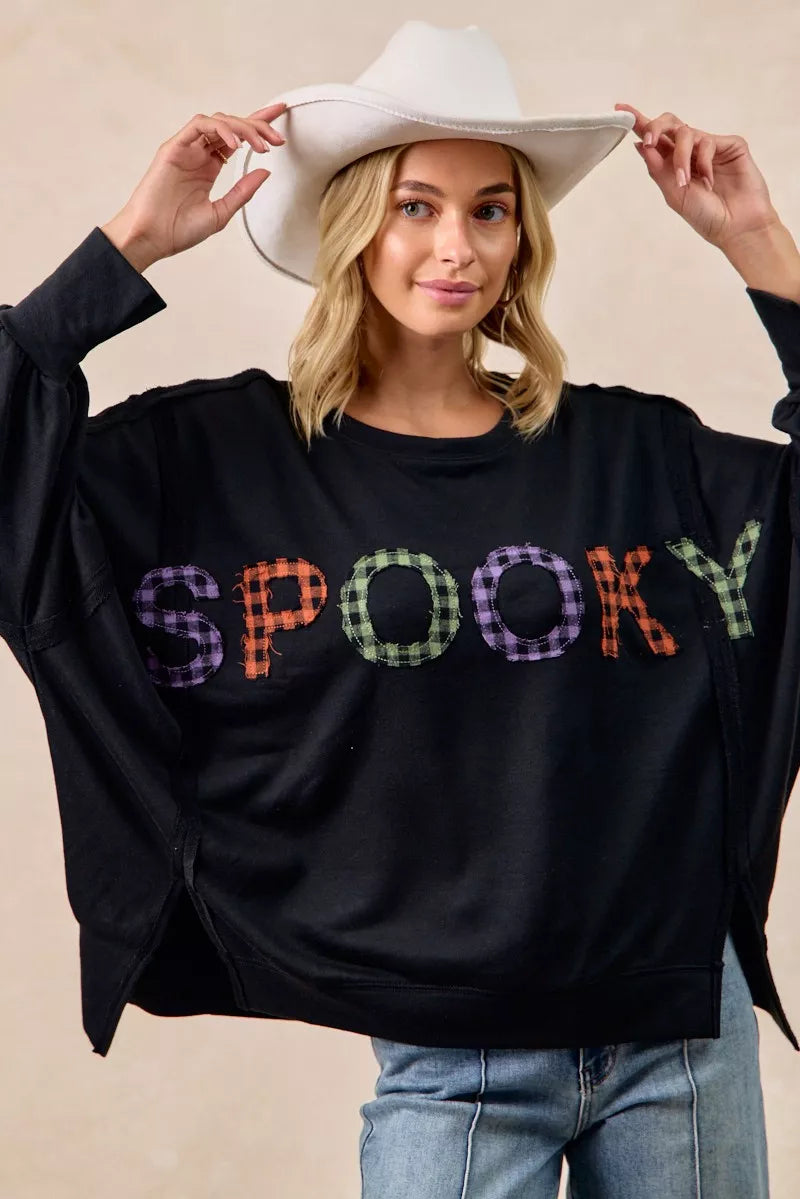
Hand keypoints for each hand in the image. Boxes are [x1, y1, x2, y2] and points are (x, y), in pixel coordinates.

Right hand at [100, 104, 287, 270]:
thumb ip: (243, 191)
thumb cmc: (179, 230)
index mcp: (209, 167)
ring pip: (218, 122)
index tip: (281, 118)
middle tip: (278, 139)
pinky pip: (198, 126)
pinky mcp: (173, 148)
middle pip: (231, 126)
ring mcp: (185, 148)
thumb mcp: (221, 212)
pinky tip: (236, 145)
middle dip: (257, 126)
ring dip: (242, 128)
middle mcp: (198, 153)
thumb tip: (265, 171)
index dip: (258, 125)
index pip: (237, 138)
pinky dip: (219, 129)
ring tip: (260, 146)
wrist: (152, 238)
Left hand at [614, 103, 780, 250]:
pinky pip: (708, 143)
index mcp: (672, 165)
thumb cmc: (705, 216)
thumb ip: (657, 168)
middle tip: (649, 140)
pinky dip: (704, 163)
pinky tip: (710, 181)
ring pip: (686, 133)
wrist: (735, 227)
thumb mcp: (673, 193)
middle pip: (669, 124)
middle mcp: (690, 152)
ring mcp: (710, 147)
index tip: (620, 109)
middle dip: (655, 127)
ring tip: (685, 181)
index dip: (638, 122)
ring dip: (681, 158)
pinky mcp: (730, 145)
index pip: (654, 139)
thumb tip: (639, 144)